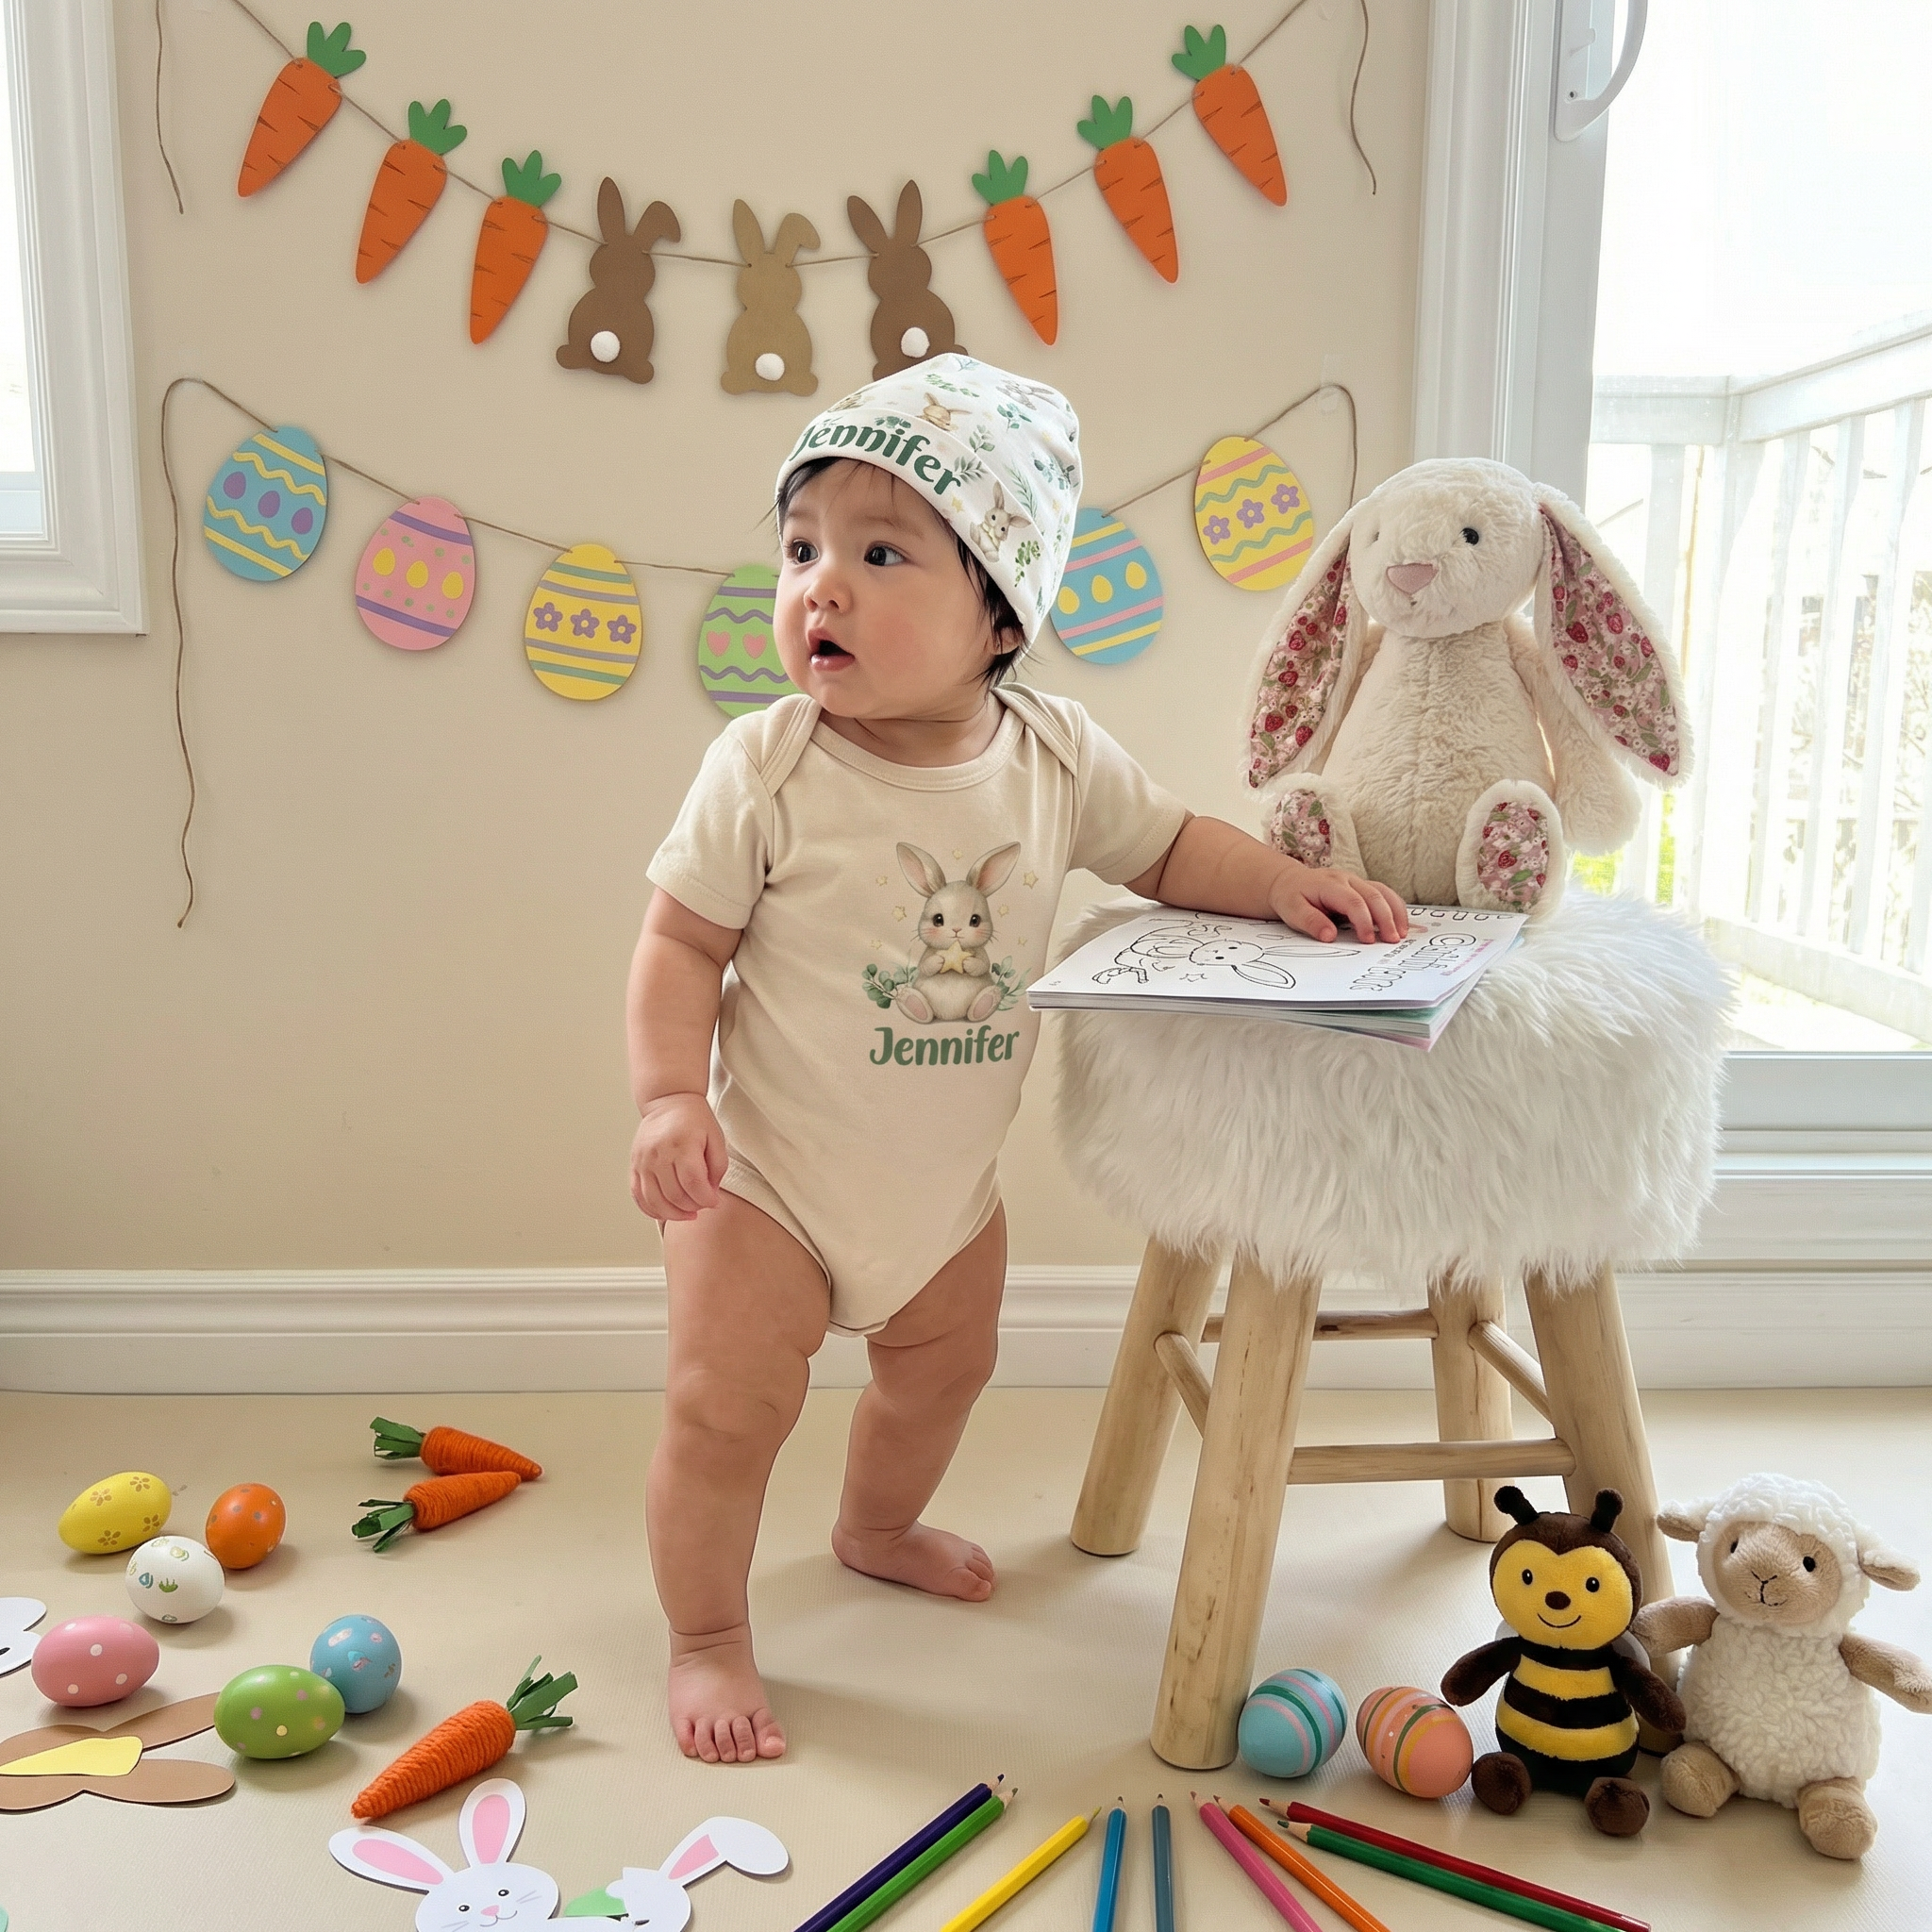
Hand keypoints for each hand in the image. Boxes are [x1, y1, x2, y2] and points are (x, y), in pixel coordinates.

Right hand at [631, 1093, 727, 1221]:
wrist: (668, 1101)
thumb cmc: (695, 1120)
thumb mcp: (716, 1138)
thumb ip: (718, 1168)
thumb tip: (710, 1194)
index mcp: (682, 1145)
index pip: (693, 1183)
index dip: (706, 1199)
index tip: (714, 1202)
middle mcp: (659, 1153)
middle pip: (674, 1195)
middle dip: (692, 1207)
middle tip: (702, 1205)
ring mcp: (643, 1161)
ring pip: (655, 1201)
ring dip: (673, 1214)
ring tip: (687, 1213)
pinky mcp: (634, 1165)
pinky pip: (638, 1196)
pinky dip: (652, 1209)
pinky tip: (666, 1212)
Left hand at [1269, 860, 1408, 942]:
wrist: (1290, 882)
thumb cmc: (1292, 897)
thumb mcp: (1292, 911)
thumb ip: (1311, 922)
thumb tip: (1329, 936)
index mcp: (1330, 884)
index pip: (1353, 901)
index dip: (1364, 920)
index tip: (1368, 940)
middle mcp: (1347, 880)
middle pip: (1374, 895)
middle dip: (1386, 919)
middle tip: (1393, 940)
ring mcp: (1357, 882)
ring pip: (1383, 892)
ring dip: (1396, 912)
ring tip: (1402, 933)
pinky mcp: (1362, 887)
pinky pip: (1384, 894)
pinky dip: (1394, 908)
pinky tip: (1399, 924)